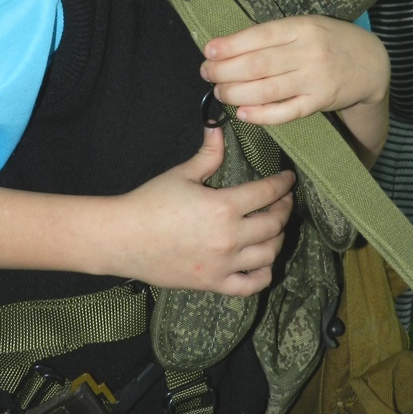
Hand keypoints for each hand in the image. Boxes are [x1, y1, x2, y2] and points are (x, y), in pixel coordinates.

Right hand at [119, 127, 294, 295]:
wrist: (123, 239)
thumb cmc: (150, 202)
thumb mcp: (182, 174)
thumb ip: (208, 154)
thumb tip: (218, 127)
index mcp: (223, 207)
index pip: (266, 193)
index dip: (282, 184)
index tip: (289, 179)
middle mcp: (229, 238)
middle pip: (274, 224)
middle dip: (284, 209)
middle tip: (285, 201)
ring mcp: (223, 265)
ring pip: (268, 254)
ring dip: (277, 239)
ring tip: (274, 228)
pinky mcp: (213, 284)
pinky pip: (251, 286)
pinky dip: (263, 274)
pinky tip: (263, 262)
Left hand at [201, 16, 389, 163]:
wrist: (371, 63)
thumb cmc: (330, 40)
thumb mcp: (306, 25)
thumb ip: (274, 35)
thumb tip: (229, 46)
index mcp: (302, 27)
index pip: (259, 36)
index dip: (230, 45)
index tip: (208, 51)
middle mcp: (308, 52)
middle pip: (257, 65)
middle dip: (224, 71)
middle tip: (208, 74)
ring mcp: (314, 79)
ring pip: (266, 90)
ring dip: (236, 94)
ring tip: (220, 92)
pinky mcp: (319, 102)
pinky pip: (285, 113)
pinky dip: (260, 115)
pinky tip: (242, 113)